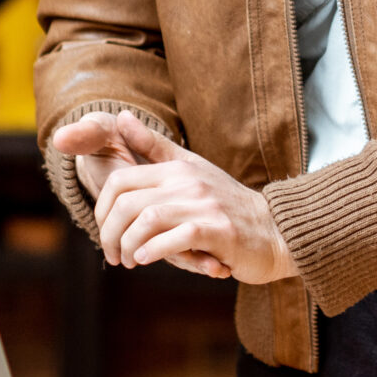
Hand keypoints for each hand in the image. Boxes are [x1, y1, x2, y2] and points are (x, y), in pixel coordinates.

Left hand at [53, 111, 300, 283]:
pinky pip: (177, 238)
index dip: (102, 210)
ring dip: (130, 246)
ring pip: (148, 220)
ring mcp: (205, 205)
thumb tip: (122, 116)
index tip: (107, 231)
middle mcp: (189, 182)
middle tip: (115, 254)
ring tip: (131, 260)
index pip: (120, 181)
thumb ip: (154, 147)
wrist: (274, 229)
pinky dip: (156, 251)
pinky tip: (148, 259)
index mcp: (178, 168)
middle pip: (128, 203)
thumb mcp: (190, 169)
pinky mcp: (219, 231)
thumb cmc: (227, 204)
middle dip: (111, 234)